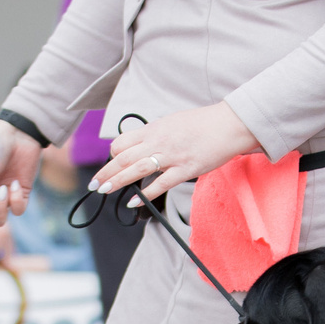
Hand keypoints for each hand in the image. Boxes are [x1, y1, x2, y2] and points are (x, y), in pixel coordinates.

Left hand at [94, 101, 261, 200]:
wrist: (229, 124)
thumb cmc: (204, 123)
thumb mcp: (173, 121)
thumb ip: (157, 134)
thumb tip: (145, 144)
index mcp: (154, 129)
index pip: (122, 142)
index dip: (112, 155)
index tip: (110, 164)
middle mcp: (159, 142)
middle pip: (123, 158)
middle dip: (106, 172)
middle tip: (95, 184)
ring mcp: (172, 156)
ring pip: (136, 170)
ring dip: (117, 182)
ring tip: (105, 190)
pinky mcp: (186, 169)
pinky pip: (161, 184)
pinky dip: (145, 194)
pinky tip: (134, 201)